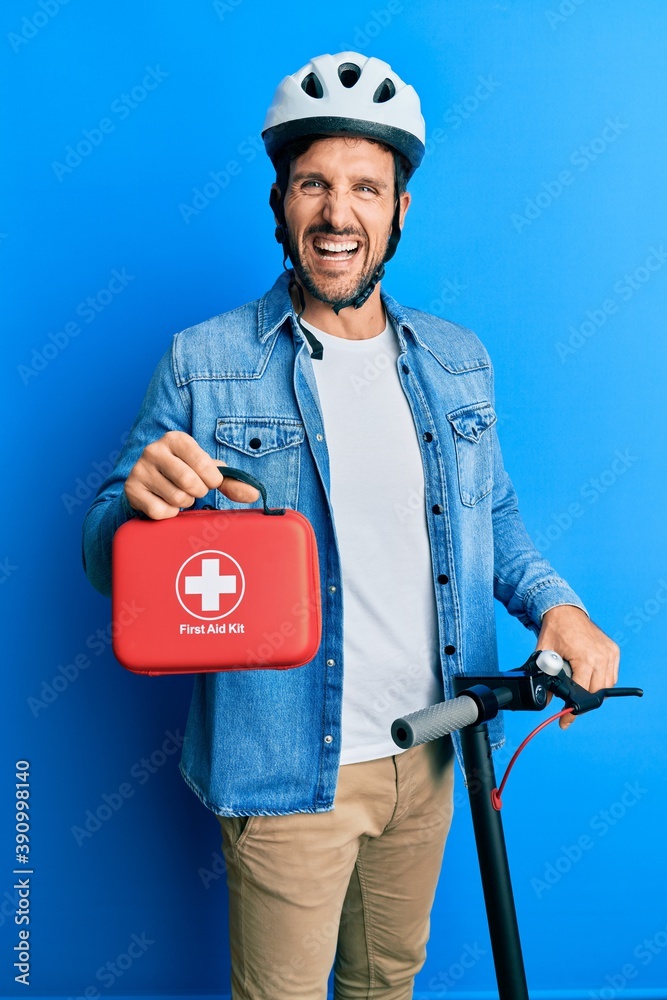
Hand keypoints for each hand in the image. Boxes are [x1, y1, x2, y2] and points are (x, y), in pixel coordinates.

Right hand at [124, 430, 259, 518]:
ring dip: (183, 503)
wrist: (149, 483)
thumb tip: (255, 494)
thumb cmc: (184, 473)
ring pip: (176, 499)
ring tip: (178, 494)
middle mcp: (154, 449)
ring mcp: (139, 469)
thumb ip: (232, 481)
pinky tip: (164, 502)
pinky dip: (169, 514)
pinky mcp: (131, 490)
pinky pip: (160, 511)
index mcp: (175, 439)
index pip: (204, 464)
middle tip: (192, 489)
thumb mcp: (207, 471)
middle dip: (198, 493)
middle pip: (190, 484)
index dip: (212, 480)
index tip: (209, 481)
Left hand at [535, 605, 619, 729]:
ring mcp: (610, 653)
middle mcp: (601, 656)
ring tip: (578, 691)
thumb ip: (544, 678)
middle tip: (570, 706)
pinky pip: (611, 675)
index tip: (565, 721)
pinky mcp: (613, 650)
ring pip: (606, 685)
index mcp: (585, 658)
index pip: (581, 692)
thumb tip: (545, 700)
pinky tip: (589, 679)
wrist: (565, 610)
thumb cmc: (554, 630)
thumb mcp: (544, 655)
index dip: (572, 709)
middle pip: (596, 692)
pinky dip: (602, 681)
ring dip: (594, 692)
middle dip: (583, 702)